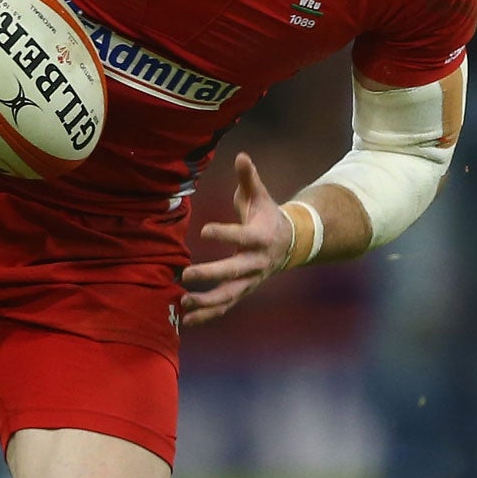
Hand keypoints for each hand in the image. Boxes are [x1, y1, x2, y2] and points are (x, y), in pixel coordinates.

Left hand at [177, 152, 296, 325]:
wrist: (292, 244)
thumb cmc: (267, 215)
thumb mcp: (260, 196)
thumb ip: (249, 178)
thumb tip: (241, 155)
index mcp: (260, 237)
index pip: (242, 236)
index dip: (225, 234)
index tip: (204, 230)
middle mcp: (256, 263)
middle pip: (234, 272)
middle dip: (211, 275)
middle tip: (186, 275)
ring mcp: (250, 281)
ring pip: (229, 296)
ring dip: (207, 302)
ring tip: (184, 303)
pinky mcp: (243, 291)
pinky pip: (225, 306)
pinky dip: (208, 315)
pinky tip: (187, 322)